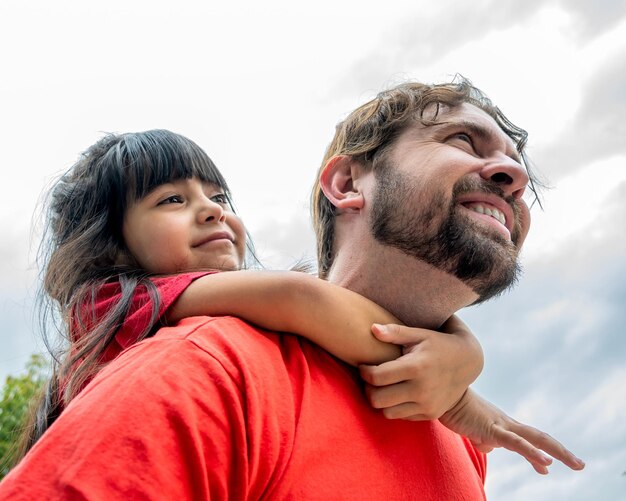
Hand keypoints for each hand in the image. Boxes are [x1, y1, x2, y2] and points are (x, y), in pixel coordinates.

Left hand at [359, 322, 482, 419]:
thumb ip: (395, 332)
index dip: (364, 372)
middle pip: (377, 399)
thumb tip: (372, 329)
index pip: (377, 377)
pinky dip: (394, 407)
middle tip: (369, 378)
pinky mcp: (431, 414)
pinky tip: (396, 393)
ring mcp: (427, 404)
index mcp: (416, 367)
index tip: (363, 366)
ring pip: (386, 412)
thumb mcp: (420, 334)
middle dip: (367, 389)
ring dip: (379, 400)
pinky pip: (401, 417)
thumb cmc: (439, 344)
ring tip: (381, 386)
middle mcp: (422, 389)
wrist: (469, 363)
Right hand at [439, 389, 585, 473]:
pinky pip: (516, 443)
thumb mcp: (472, 428)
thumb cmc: (454, 409)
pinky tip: (546, 463)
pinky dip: (533, 453)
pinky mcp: (491, 429)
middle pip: (540, 437)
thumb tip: (489, 447)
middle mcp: (506, 423)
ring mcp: (500, 426)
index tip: (551, 465)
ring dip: (558, 452)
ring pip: (535, 439)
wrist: (440, 395)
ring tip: (576, 465)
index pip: (528, 438)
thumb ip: (483, 438)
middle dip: (562, 451)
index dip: (540, 451)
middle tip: (580, 464)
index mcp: (502, 424)